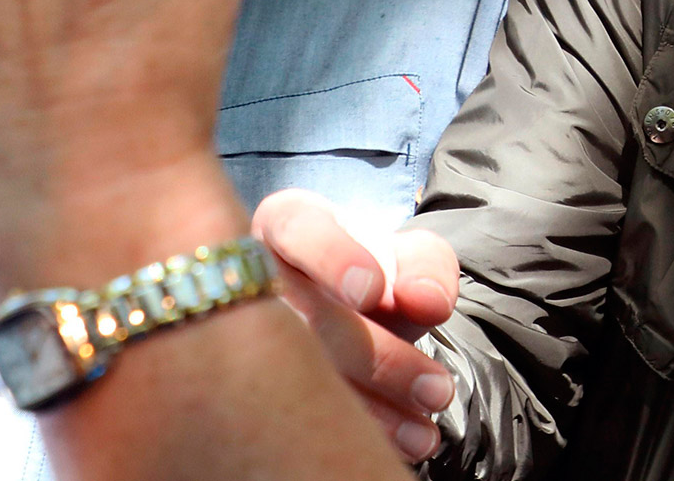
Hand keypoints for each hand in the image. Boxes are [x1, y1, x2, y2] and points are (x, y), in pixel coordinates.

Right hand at [254, 190, 460, 463]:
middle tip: (438, 390)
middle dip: (376, 358)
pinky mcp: (242, 390)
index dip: (332, 257)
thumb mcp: (404, 259)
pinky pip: (289, 417)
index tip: (374, 292)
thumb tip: (428, 302)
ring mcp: (236, 338)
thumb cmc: (368, 274)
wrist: (334, 311)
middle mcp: (249, 280)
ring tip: (426, 435)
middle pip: (304, 321)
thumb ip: (427, 266)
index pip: (297, 229)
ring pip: (296, 381)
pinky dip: (350, 438)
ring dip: (369, 412)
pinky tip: (397, 447)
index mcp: (285, 225)